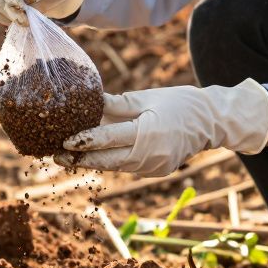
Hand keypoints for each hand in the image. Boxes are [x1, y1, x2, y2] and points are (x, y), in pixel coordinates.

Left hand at [56, 79, 267, 176]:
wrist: (212, 123)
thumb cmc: (181, 103)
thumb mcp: (148, 97)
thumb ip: (118, 103)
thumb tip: (90, 101)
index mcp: (148, 133)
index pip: (109, 139)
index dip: (84, 141)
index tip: (64, 141)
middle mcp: (150, 155)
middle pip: (107, 160)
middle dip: (80, 159)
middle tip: (55, 156)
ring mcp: (154, 166)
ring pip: (115, 165)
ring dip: (92, 161)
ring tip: (67, 157)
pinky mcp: (155, 170)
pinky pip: (127, 166)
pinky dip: (111, 161)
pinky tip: (93, 156)